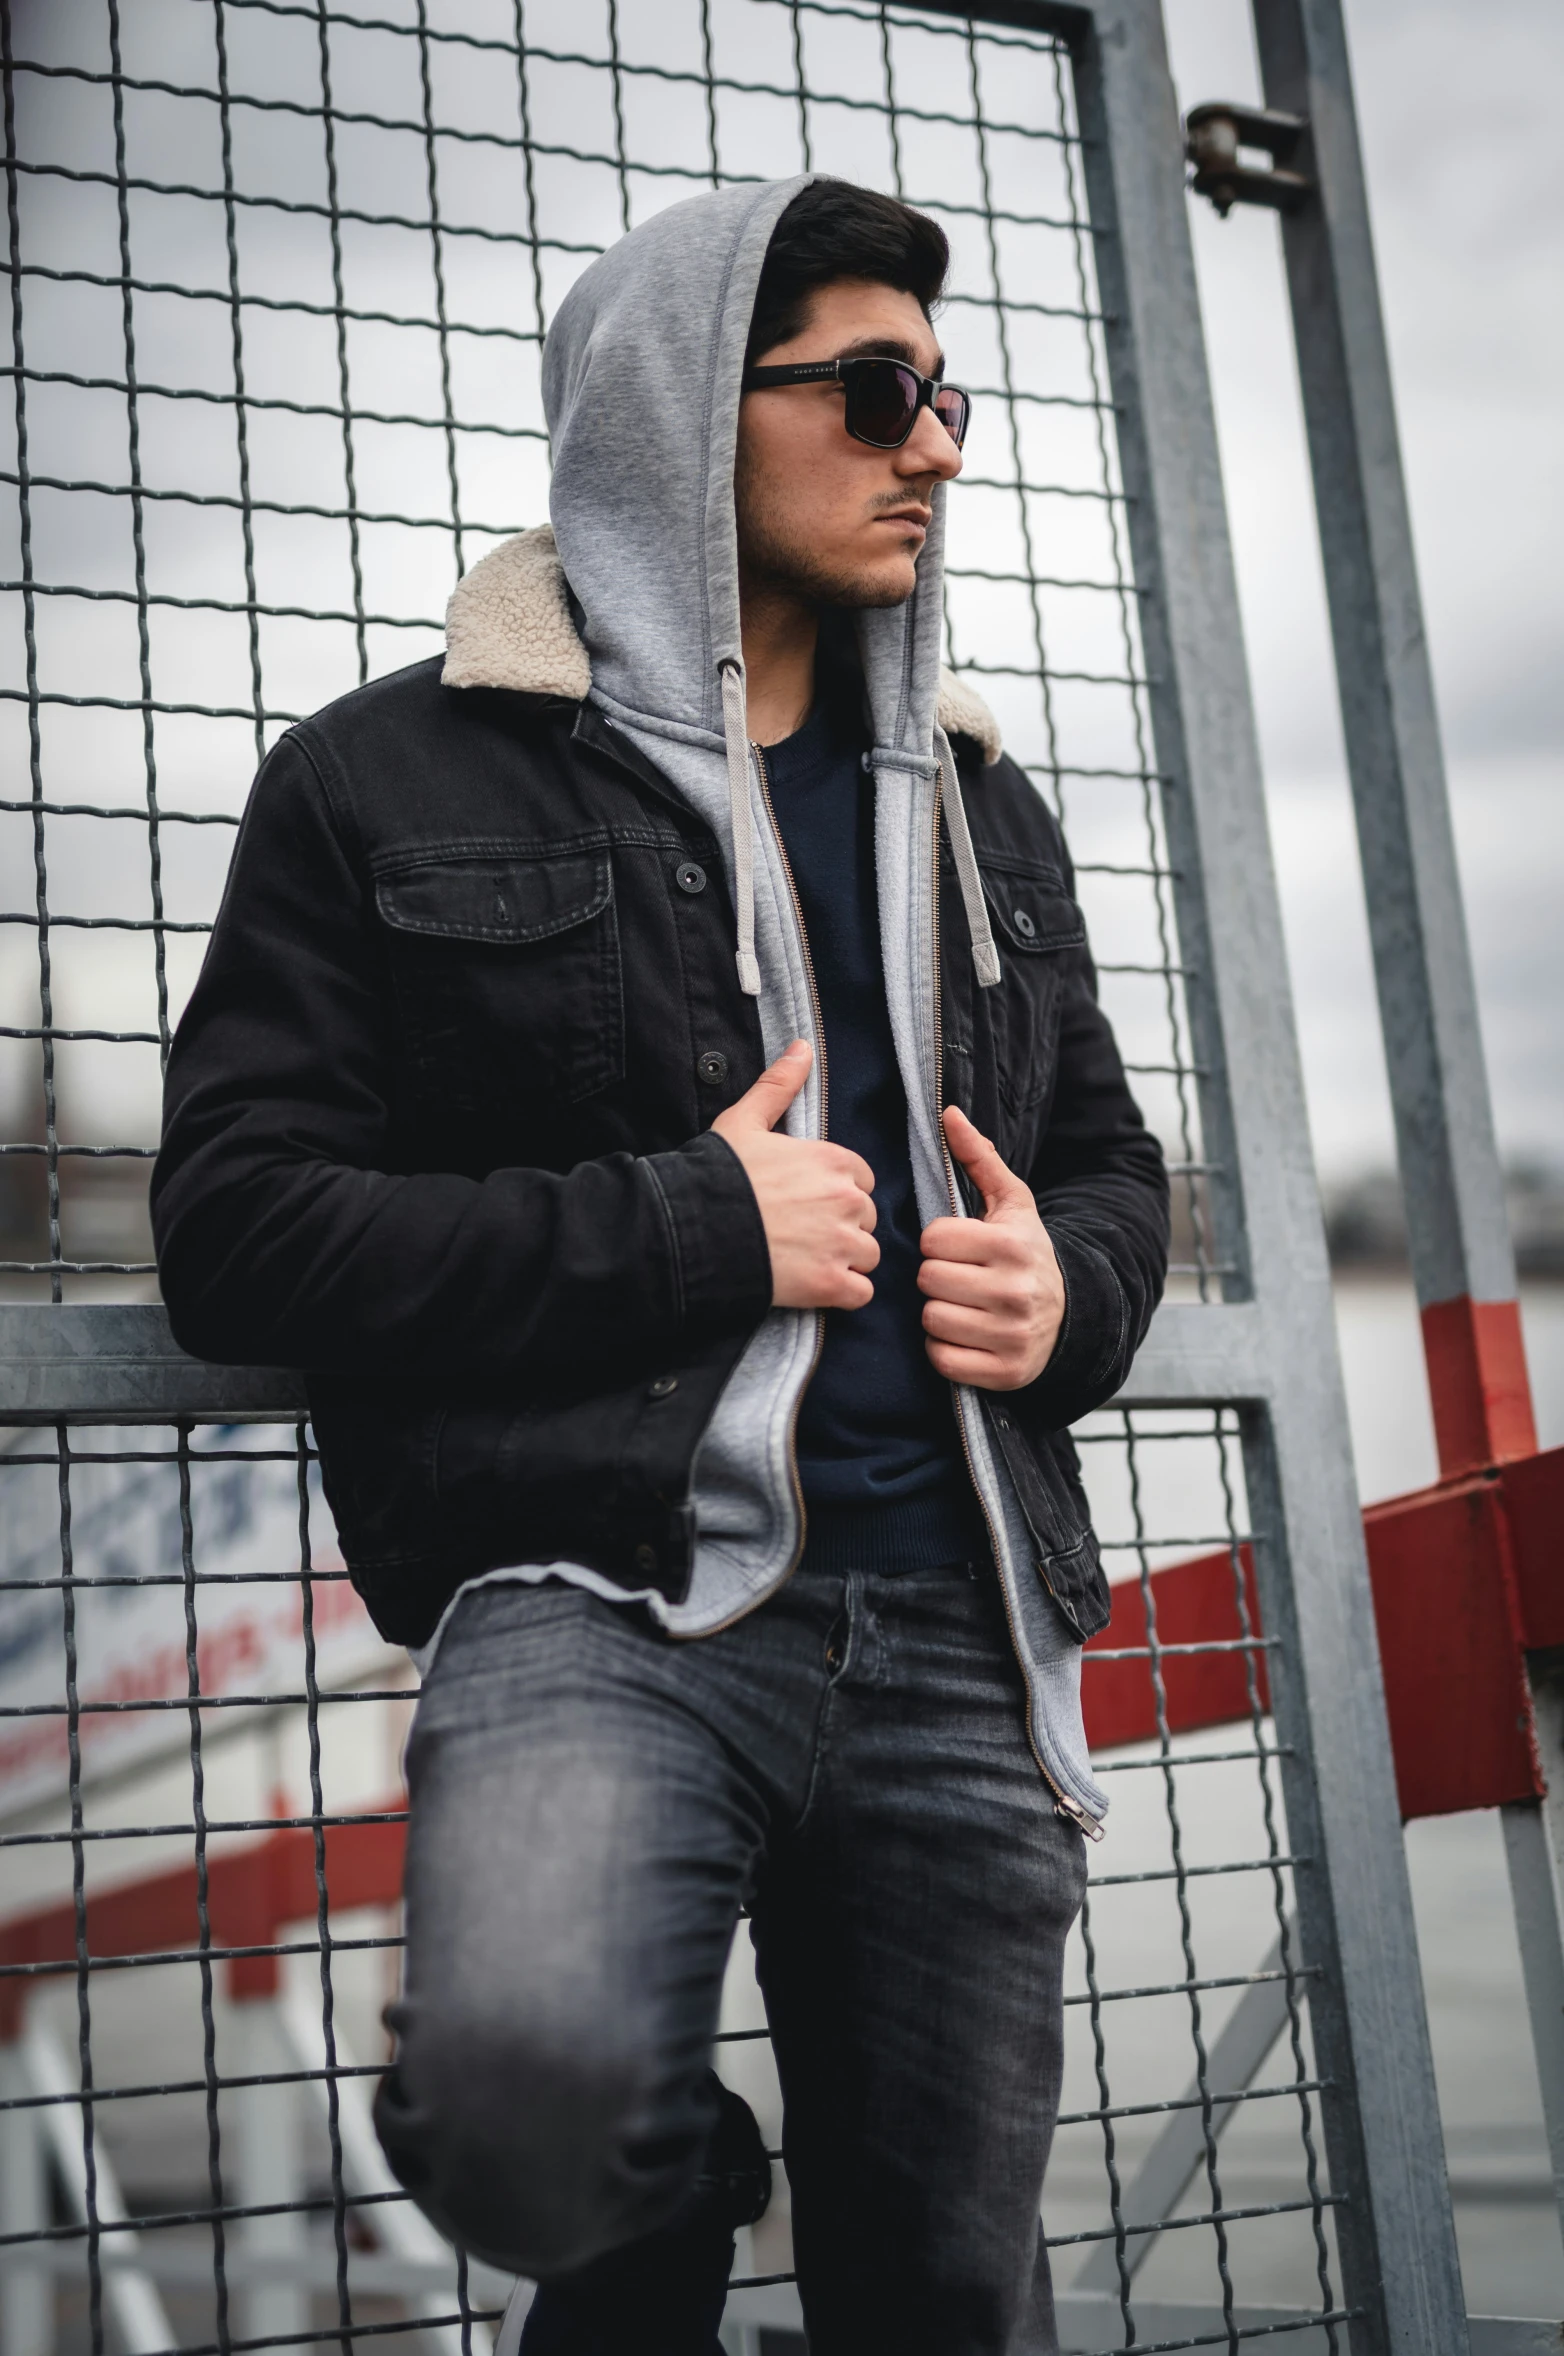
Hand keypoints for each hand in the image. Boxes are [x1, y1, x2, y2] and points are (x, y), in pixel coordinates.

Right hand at [712, 1040, 878, 1310]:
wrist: (692, 1230)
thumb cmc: (716, 1175)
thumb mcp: (744, 1122)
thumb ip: (778, 1086)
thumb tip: (802, 1046)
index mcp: (835, 1161)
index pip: (860, 1180)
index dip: (835, 1193)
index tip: (806, 1203)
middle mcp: (848, 1201)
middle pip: (866, 1219)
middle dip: (841, 1228)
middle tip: (800, 1234)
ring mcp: (842, 1245)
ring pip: (867, 1256)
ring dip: (844, 1262)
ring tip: (804, 1261)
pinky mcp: (831, 1285)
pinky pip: (860, 1293)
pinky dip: (842, 1293)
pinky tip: (811, 1286)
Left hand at [918, 1105, 1063, 1389]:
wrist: (1070, 1316)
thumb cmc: (1026, 1252)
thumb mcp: (1011, 1204)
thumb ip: (978, 1157)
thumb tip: (948, 1112)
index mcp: (1011, 1245)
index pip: (934, 1239)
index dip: (939, 1242)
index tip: (958, 1247)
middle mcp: (1015, 1291)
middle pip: (928, 1280)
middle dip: (936, 1277)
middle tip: (957, 1276)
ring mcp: (1011, 1335)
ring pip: (931, 1320)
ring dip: (938, 1313)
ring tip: (961, 1304)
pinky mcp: (1005, 1371)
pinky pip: (942, 1359)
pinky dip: (945, 1349)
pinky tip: (964, 1334)